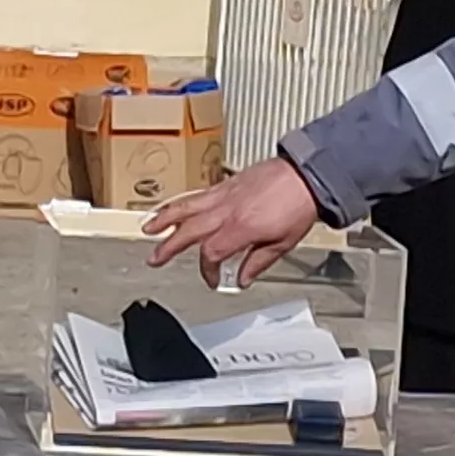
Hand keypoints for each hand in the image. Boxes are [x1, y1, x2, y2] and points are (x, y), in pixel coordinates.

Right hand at [144, 158, 322, 286]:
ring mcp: (224, 194)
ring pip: (187, 206)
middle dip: (169, 246)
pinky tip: (173, 208)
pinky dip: (180, 202)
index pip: (212, 252)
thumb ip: (258, 262)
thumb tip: (242, 278)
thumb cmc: (298, 205)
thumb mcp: (282, 243)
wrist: (306, 176)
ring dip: (165, 219)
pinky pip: (196, 194)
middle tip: (155, 258)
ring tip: (149, 228)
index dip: (208, 270)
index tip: (213, 279)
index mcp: (241, 228)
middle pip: (190, 230)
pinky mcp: (225, 184)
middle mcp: (228, 210)